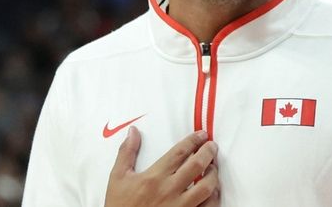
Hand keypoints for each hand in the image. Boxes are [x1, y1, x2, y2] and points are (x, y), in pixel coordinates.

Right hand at [105, 127, 219, 206]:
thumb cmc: (120, 206)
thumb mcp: (118, 178)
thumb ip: (127, 153)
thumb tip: (133, 131)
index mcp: (154, 177)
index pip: (180, 152)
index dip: (194, 140)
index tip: (201, 135)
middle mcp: (169, 191)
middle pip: (197, 165)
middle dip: (208, 152)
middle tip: (212, 146)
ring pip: (206, 187)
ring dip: (213, 175)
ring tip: (213, 168)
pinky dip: (213, 197)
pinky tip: (213, 190)